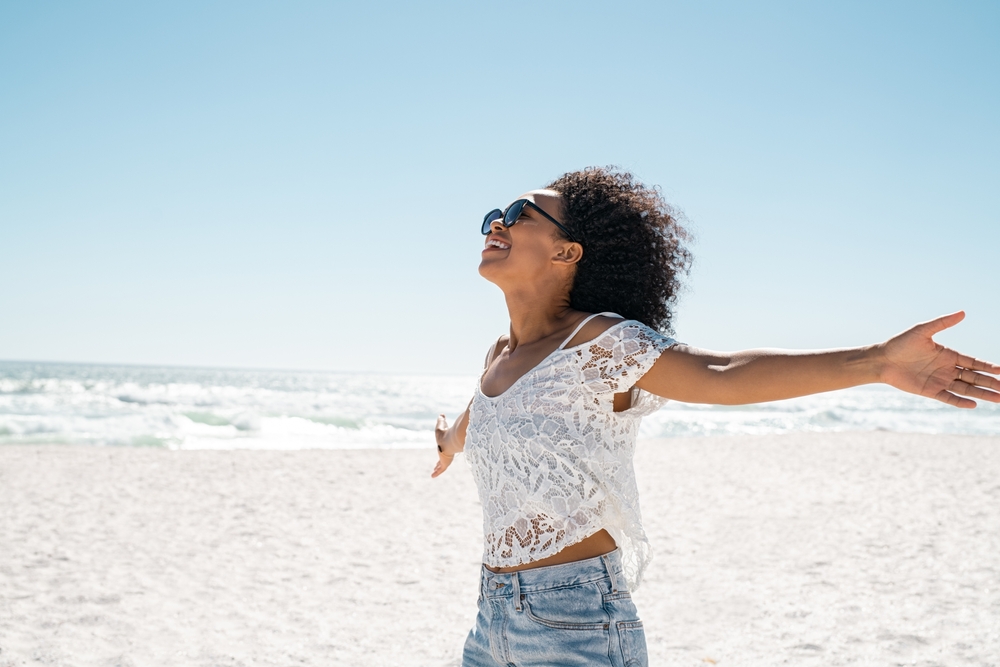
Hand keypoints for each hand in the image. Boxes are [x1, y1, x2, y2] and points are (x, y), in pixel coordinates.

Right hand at [431, 414, 455, 477]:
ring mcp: (447, 458)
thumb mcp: (441, 424)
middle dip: (440, 461)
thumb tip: (442, 414)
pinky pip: (440, 470)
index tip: (442, 451)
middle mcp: (448, 452)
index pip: (446, 448)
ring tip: (434, 472)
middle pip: (443, 458)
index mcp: (448, 444)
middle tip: (437, 465)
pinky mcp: (445, 463)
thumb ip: (442, 420)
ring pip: (441, 465)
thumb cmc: (447, 432)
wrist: (453, 440)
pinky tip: (432, 476)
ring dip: (437, 468)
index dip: (443, 449)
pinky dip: (436, 473)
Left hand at [878, 311, 999, 407]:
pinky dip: (960, 401)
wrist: (881, 360)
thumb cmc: (901, 343)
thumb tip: (963, 312)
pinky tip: (974, 404)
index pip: (974, 362)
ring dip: (982, 394)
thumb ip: (943, 322)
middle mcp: (947, 369)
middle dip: (992, 383)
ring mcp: (939, 381)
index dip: (989, 367)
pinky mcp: (930, 391)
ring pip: (966, 389)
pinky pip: (948, 398)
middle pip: (974, 377)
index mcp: (948, 354)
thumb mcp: (922, 330)